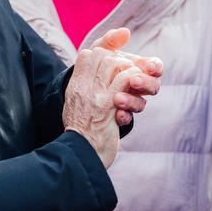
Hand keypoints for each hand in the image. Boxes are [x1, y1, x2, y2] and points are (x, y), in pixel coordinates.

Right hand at [63, 46, 144, 167]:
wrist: (82, 155)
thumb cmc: (83, 136)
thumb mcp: (76, 108)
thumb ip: (84, 91)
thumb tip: (93, 79)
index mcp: (74, 87)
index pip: (87, 55)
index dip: (103, 54)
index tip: (114, 63)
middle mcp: (83, 87)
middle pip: (100, 55)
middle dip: (119, 58)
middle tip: (129, 69)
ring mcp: (95, 95)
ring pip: (113, 63)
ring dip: (129, 68)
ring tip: (134, 79)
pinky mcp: (109, 105)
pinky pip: (124, 80)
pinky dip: (134, 79)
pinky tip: (137, 90)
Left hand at [91, 28, 163, 126]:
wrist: (82, 87)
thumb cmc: (97, 64)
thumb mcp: (101, 50)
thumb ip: (111, 40)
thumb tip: (125, 32)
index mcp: (140, 68)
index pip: (156, 67)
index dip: (156, 66)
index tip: (150, 66)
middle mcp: (140, 85)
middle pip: (153, 86)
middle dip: (145, 83)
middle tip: (133, 80)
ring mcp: (132, 100)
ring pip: (141, 104)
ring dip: (132, 101)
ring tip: (117, 98)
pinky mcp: (122, 114)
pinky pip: (127, 118)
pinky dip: (124, 116)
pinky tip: (116, 114)